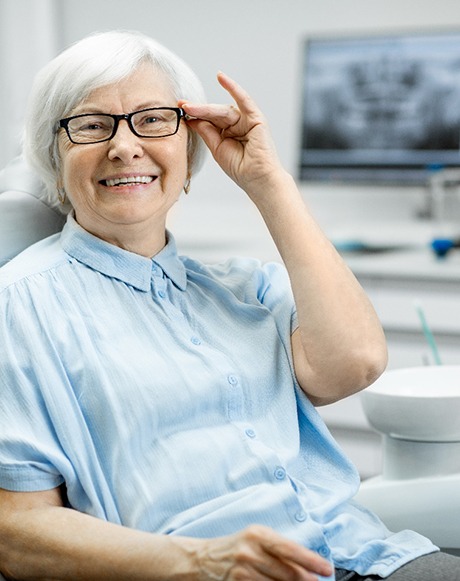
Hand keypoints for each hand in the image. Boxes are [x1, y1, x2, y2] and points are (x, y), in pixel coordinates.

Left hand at [181, 73, 283, 195]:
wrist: (258, 180)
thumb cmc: (241, 169)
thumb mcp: (217, 149)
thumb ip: (206, 132)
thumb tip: (192, 119)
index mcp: (228, 134)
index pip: (209, 121)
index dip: (194, 115)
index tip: (180, 110)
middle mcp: (237, 125)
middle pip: (214, 114)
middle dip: (197, 110)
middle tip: (182, 106)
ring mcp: (247, 121)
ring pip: (224, 110)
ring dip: (206, 108)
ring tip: (190, 107)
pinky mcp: (256, 118)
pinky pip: (243, 100)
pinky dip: (233, 88)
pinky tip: (221, 78)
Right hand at [189, 525, 332, 580]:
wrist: (202, 559)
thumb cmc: (236, 547)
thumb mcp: (256, 540)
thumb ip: (280, 550)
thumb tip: (309, 567)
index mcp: (258, 534)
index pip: (290, 548)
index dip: (312, 560)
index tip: (327, 569)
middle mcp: (250, 551)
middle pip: (288, 572)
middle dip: (306, 580)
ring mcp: (243, 571)